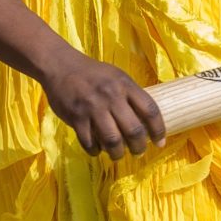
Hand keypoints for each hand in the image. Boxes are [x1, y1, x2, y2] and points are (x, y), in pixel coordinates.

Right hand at [41, 46, 165, 159]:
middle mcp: (112, 97)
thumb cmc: (93, 74)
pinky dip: (95, 150)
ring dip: (117, 153)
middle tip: (138, 152)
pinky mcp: (76, 117)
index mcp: (125, 85)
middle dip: (139, 147)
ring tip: (117, 155)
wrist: (60, 66)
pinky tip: (97, 150)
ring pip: (113, 140)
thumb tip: (146, 121)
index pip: (150, 110)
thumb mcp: (117, 77)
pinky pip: (89, 142)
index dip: (159, 130)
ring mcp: (93, 108)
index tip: (160, 142)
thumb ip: (130, 96)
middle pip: (134, 130)